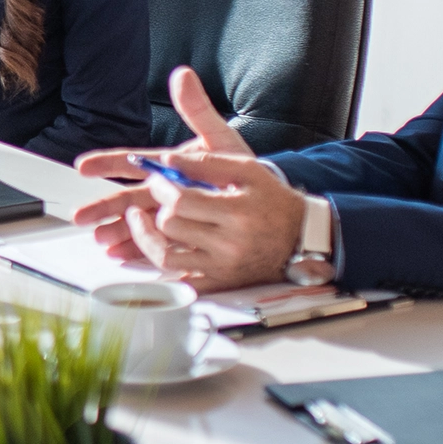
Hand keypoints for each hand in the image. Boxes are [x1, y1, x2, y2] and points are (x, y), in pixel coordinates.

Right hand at [72, 66, 256, 260]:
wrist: (263, 203)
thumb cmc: (238, 171)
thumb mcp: (220, 139)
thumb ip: (198, 110)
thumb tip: (182, 74)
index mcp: (167, 167)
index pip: (132, 162)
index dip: (107, 163)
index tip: (84, 166)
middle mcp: (163, 191)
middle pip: (128, 199)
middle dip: (104, 207)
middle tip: (81, 215)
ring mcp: (170, 215)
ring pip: (137, 223)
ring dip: (118, 231)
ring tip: (101, 239)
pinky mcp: (181, 237)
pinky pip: (157, 244)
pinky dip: (138, 250)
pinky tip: (121, 255)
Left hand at [117, 152, 305, 290]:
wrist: (300, 238)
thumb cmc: (273, 200)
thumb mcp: (247, 170)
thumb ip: (207, 162)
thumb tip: (167, 160)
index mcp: (236, 212)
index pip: (181, 201)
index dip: (160, 187)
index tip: (158, 179)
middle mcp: (228, 244)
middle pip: (170, 227)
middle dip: (157, 208)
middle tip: (158, 198)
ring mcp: (221, 267)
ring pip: (164, 256)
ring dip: (147, 236)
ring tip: (142, 220)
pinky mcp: (218, 283)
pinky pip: (177, 280)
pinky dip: (161, 263)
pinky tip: (157, 246)